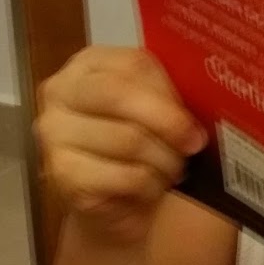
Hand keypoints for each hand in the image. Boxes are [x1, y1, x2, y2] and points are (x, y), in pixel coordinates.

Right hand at [34, 46, 206, 245]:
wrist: (115, 200)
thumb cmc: (141, 141)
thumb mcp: (156, 108)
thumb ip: (171, 94)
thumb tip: (209, 98)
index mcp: (89, 64)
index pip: (133, 65)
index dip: (170, 91)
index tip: (197, 113)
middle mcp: (60, 93)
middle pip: (120, 96)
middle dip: (168, 122)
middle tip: (195, 143)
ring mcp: (54, 135)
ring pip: (128, 141)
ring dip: (164, 159)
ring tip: (174, 168)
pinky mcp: (61, 175)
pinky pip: (123, 176)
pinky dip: (150, 185)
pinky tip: (153, 186)